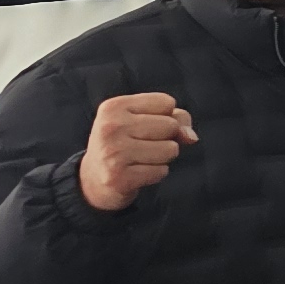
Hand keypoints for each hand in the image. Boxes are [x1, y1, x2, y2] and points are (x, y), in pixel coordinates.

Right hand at [77, 93, 195, 213]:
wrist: (93, 181)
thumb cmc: (125, 144)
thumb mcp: (143, 121)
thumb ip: (176, 119)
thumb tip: (191, 137)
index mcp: (114, 107)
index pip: (167, 102)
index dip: (166, 116)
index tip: (145, 126)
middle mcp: (111, 127)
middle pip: (171, 125)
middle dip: (166, 138)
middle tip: (142, 145)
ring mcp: (114, 153)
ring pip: (170, 149)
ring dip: (163, 158)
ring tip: (140, 159)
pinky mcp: (119, 178)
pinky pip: (162, 171)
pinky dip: (156, 174)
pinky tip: (137, 173)